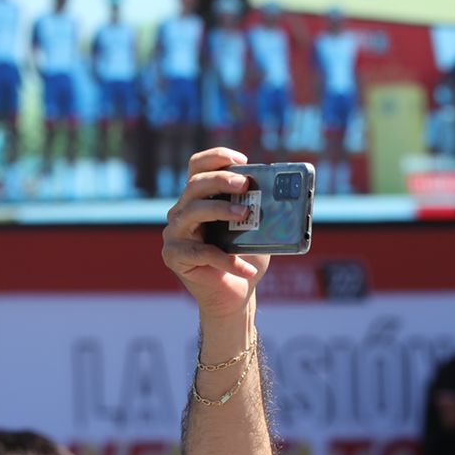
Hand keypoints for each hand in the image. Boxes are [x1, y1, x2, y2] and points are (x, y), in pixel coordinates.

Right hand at [160, 148, 271, 323]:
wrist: (236, 296)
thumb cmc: (245, 259)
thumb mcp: (257, 231)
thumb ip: (261, 212)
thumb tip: (281, 196)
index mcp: (200, 199)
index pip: (198, 166)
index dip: (216, 157)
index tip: (242, 160)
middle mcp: (182, 211)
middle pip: (195, 184)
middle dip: (221, 180)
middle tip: (245, 185)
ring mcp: (175, 232)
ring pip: (192, 211)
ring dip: (220, 209)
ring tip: (245, 216)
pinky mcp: (174, 256)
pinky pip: (201, 253)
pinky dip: (227, 260)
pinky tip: (246, 270)